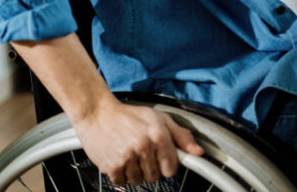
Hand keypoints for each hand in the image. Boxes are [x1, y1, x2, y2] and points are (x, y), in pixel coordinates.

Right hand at [72, 97, 204, 186]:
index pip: (171, 168)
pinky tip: (120, 161)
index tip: (162, 162)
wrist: (98, 113)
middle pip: (155, 177)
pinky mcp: (111, 166)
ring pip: (138, 181)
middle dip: (151, 169)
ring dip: (135, 173)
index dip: (167, 166)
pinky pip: (122, 183)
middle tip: (142, 156)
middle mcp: (144, 146)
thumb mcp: (160, 118)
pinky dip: (121, 176)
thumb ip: (181, 136)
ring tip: (130, 156)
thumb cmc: (129, 115)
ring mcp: (127, 157)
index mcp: (158, 134)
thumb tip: (199, 152)